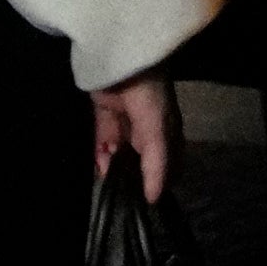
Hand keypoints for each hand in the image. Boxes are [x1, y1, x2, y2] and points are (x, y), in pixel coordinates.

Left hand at [91, 78, 176, 202]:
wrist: (124, 58)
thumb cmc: (149, 96)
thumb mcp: (158, 133)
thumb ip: (155, 166)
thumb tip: (153, 200)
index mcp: (167, 133)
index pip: (166, 167)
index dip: (158, 185)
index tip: (146, 208)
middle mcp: (147, 130)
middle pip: (139, 163)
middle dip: (131, 178)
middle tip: (121, 199)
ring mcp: (125, 123)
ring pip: (118, 154)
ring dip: (112, 167)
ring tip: (107, 180)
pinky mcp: (104, 115)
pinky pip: (101, 140)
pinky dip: (99, 152)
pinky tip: (99, 162)